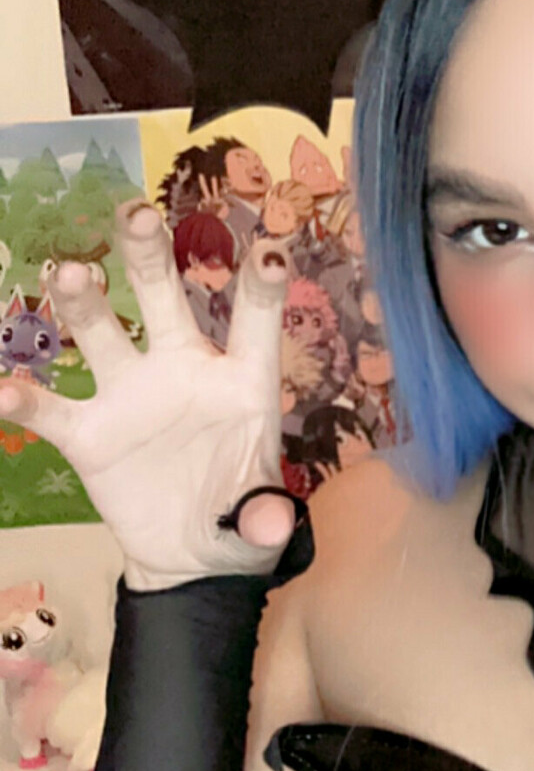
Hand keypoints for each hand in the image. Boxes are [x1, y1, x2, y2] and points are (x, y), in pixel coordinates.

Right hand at [0, 202, 295, 590]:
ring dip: (84, 303)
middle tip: (137, 214)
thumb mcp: (260, 525)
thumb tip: (270, 528)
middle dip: (149, 257)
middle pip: (165, 302)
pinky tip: (7, 392)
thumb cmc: (236, 519)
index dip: (261, 289)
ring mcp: (131, 397)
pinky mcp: (90, 435)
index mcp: (241, 382)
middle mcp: (183, 371)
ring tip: (67, 273)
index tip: (269, 254)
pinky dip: (27, 402)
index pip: (254, 325)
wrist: (188, 556)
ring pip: (102, 335)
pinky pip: (52, 412)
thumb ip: (265, 519)